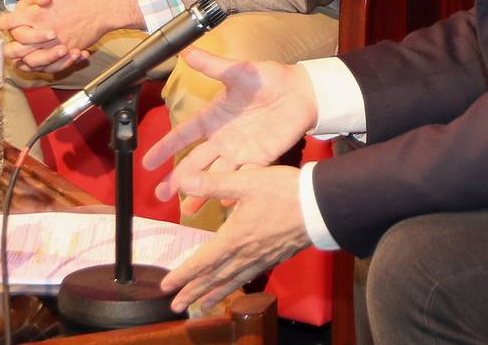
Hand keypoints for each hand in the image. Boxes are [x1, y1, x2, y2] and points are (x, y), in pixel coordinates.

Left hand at [0, 0, 143, 72]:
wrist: (104, 7)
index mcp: (36, 15)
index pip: (9, 23)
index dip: (0, 23)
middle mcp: (43, 34)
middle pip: (15, 49)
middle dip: (7, 48)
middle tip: (5, 46)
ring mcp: (56, 46)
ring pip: (31, 62)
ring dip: (22, 61)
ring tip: (19, 58)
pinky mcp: (68, 53)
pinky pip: (50, 67)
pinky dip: (42, 67)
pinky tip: (37, 64)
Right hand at [142, 48, 317, 211]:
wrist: (299, 91)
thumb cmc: (267, 78)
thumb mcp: (237, 70)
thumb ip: (211, 65)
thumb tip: (186, 51)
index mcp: (212, 117)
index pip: (183, 135)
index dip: (165, 148)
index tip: (148, 163)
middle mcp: (222, 138)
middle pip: (194, 162)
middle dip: (177, 178)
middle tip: (160, 195)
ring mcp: (239, 151)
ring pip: (215, 175)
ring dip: (201, 191)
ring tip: (187, 210)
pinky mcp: (260, 159)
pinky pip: (244, 178)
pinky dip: (233, 190)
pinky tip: (222, 202)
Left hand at [162, 166, 309, 311]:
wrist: (320, 206)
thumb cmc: (284, 192)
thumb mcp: (246, 181)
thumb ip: (214, 183)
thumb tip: (184, 181)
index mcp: (235, 237)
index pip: (203, 260)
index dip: (183, 273)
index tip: (166, 286)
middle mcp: (246, 253)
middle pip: (215, 278)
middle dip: (193, 292)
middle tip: (176, 305)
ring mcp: (262, 258)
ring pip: (233, 281)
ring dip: (213, 293)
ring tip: (200, 305)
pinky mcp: (275, 257)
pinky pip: (249, 277)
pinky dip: (236, 286)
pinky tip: (235, 286)